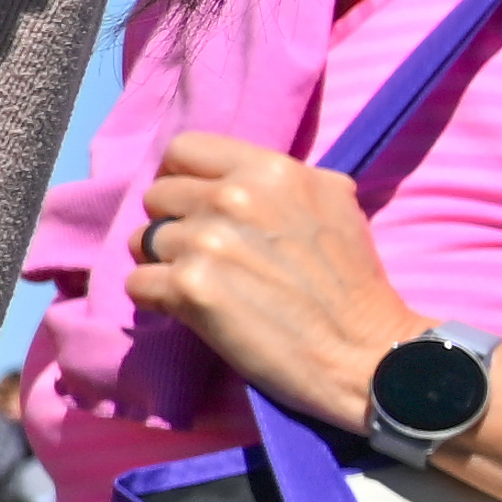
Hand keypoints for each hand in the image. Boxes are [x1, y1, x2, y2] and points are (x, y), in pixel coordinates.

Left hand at [127, 133, 422, 429]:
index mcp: (270, 170)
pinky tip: (190, 311)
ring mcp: (208, 242)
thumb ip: (278, 182)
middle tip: (205, 256)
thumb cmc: (350, 283)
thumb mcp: (333, 203)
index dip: (181, 179)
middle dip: (173, 226)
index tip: (192, 207)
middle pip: (157, 197)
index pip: (183, 150)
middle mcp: (234, 198)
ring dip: (163, 264)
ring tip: (203, 285)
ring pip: (142, 241)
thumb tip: (232, 174)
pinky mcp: (190, 288)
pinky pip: (137, 284)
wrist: (364, 351)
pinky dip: (156, 300)